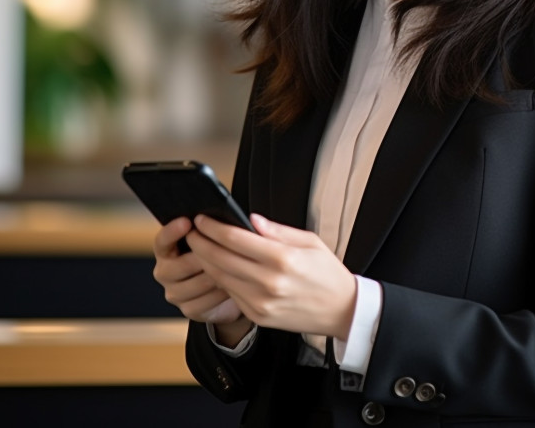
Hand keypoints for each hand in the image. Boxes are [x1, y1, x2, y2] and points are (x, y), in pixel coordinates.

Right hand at [151, 216, 244, 327]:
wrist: (222, 292)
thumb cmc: (216, 258)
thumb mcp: (210, 242)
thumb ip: (209, 231)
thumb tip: (220, 220)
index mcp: (166, 251)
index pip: (162, 241)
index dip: (172, 231)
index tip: (187, 221)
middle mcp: (165, 272)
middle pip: (181, 265)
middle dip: (205, 258)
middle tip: (225, 251)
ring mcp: (175, 293)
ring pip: (197, 284)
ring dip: (217, 276)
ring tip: (235, 268)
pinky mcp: (188, 310)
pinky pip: (206, 301)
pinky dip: (221, 293)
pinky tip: (233, 286)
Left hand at [188, 213, 356, 340]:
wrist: (341, 310)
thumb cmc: (327, 273)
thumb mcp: (310, 241)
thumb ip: (277, 230)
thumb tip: (250, 219)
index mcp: (283, 259)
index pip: (236, 239)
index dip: (213, 227)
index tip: (202, 219)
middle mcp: (269, 282)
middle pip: (221, 259)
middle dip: (201, 243)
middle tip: (192, 231)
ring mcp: (261, 302)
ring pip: (221, 278)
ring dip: (205, 261)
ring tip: (199, 247)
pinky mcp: (258, 316)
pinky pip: (231, 294)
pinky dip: (221, 279)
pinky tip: (217, 268)